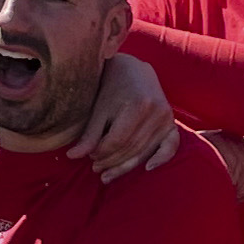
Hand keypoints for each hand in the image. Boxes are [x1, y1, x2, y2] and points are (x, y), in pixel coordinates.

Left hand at [75, 53, 180, 179]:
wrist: (134, 69)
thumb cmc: (112, 85)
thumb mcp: (99, 107)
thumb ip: (90, 134)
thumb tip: (73, 157)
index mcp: (137, 106)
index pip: (117, 141)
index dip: (101, 152)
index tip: (88, 156)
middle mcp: (156, 113)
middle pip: (130, 149)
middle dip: (111, 162)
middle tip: (95, 168)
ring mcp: (166, 119)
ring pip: (144, 152)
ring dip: (125, 167)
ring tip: (107, 175)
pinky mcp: (171, 123)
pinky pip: (170, 146)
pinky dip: (161, 159)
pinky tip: (147, 168)